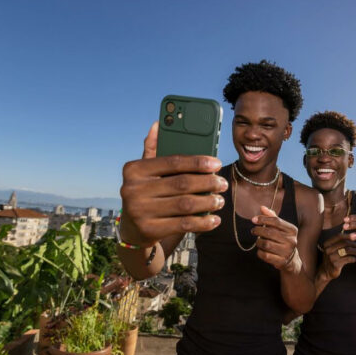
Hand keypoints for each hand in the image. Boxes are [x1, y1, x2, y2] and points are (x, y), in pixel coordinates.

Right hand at [119, 122, 227, 246]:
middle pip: (181, 183)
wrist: (132, 230)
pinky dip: (203, 222)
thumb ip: (153, 150)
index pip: (172, 161)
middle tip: (222, 184)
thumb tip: (158, 124)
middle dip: (208, 183)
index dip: (198, 162)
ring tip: (220, 200)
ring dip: (208, 202)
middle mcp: (133, 189)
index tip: (217, 164)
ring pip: (185, 204)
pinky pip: (183, 224)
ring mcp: (139, 211)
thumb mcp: (145, 174)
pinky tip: (214, 219)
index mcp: (134, 170)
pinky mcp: (149, 230)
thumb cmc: (146, 194)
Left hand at [251, 206, 298, 270]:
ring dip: (258, 242)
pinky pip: (265, 255)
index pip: (276, 221)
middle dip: (258, 230)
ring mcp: (287, 252)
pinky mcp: (281, 261)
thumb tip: (262, 207)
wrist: (291, 259)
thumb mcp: (280, 228)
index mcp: (292, 230)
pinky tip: (261, 250)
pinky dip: (260, 252)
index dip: (263, 219)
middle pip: (269, 232)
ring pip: (266, 244)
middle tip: (253, 230)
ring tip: (258, 241)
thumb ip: (271, 217)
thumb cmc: (283, 239)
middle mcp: (291, 240)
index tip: (253, 219)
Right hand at [320, 233, 355, 279]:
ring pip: (347, 250)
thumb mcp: (332, 248)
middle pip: (344, 243)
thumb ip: (339, 242)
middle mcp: (327, 250)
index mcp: (327, 244)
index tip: (355, 237)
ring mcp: (331, 257)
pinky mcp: (335, 265)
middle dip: (353, 244)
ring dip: (355, 251)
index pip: (338, 236)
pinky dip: (353, 258)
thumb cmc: (332, 258)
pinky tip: (354, 259)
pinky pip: (348, 259)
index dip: (348, 235)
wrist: (326, 271)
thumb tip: (352, 235)